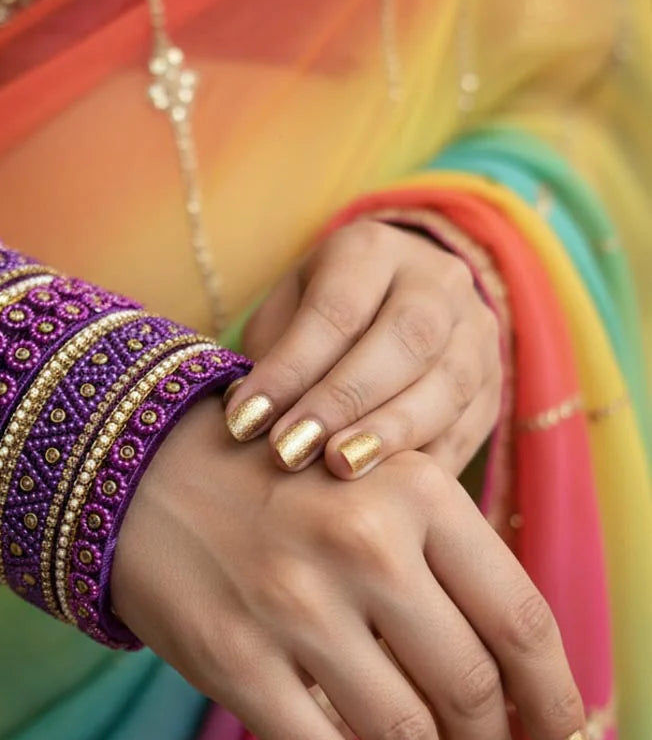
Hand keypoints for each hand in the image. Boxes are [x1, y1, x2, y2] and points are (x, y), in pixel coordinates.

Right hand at [112, 400, 587, 739]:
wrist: (137, 472)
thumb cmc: (268, 482)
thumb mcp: (368, 481)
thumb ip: (439, 557)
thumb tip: (508, 675)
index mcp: (414, 492)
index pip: (520, 620)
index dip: (557, 702)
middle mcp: (362, 546)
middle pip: (470, 688)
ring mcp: (294, 607)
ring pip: (404, 735)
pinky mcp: (233, 659)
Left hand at [223, 219, 500, 477]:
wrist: (388, 311)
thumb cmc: (313, 324)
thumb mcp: (283, 320)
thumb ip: (270, 361)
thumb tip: (245, 419)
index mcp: (371, 251)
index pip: (336, 309)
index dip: (291, 369)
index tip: (245, 421)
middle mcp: (438, 279)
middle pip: (406, 338)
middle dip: (344, 400)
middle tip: (292, 450)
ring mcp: (477, 331)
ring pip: (449, 383)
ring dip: (391, 433)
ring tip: (339, 470)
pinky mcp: (494, 385)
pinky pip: (469, 426)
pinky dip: (427, 461)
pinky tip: (386, 487)